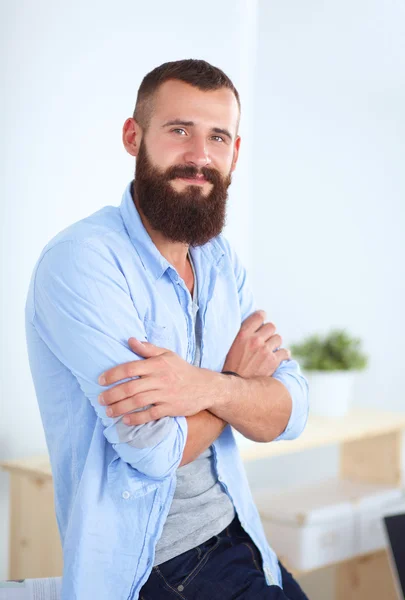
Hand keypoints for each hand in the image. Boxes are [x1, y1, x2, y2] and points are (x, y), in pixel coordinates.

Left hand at [97, 338, 221, 424]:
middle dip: (112, 394)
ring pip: (138, 402)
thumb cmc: (182, 369)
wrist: (205, 387)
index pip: (130, 367)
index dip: (113, 374)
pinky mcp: (170, 408)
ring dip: (120, 408)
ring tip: (108, 412)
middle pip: (131, 387)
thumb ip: (147, 349)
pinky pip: (150, 415)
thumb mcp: (167, 354)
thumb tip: (129, 340)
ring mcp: (165, 395)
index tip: (100, 380)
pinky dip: (136, 419)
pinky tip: (125, 420)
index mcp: (157, 364)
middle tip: (100, 399)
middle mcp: (160, 379)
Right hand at [222, 310, 290, 377]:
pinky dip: (282, 355)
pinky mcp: (273, 361)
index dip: (262, 317)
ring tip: (268, 351)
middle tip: (264, 340)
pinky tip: (276, 358)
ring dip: (275, 344)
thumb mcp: (231, 345)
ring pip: (278, 338)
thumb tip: (256, 324)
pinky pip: (285, 352)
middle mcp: (255, 340)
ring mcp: (265, 351)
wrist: (235, 387)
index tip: (262, 322)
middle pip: (271, 326)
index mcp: (243, 334)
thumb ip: (243, 334)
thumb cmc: (231, 366)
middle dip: (268, 332)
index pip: (259, 315)